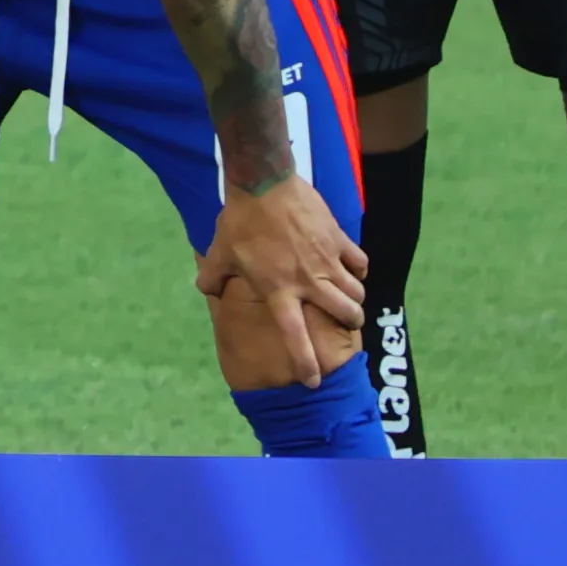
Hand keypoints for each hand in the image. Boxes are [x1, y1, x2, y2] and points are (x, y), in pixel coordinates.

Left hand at [195, 173, 370, 386]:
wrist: (264, 184)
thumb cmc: (239, 221)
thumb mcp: (219, 252)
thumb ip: (212, 277)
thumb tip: (206, 291)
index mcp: (278, 290)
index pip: (295, 335)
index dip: (306, 361)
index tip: (314, 381)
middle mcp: (308, 281)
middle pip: (345, 313)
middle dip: (351, 322)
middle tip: (348, 320)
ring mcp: (327, 260)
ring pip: (356, 291)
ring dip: (355, 298)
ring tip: (349, 297)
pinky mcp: (339, 240)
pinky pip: (360, 263)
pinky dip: (360, 270)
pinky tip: (353, 269)